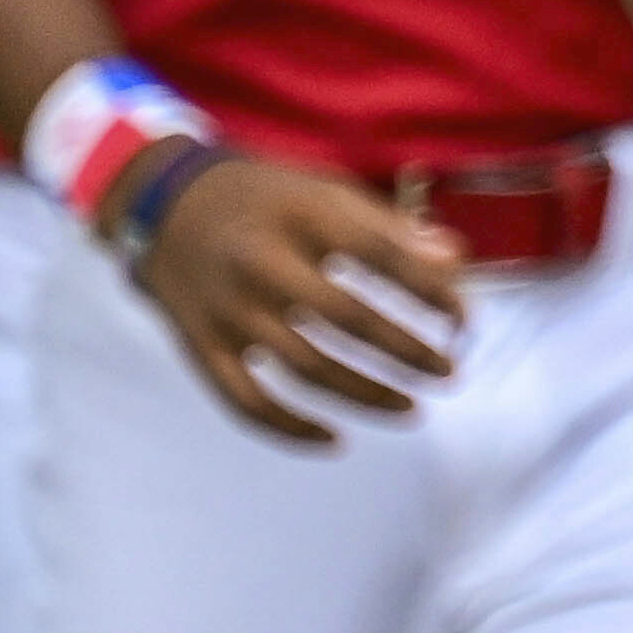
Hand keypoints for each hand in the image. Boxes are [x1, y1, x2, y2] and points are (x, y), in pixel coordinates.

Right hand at [136, 159, 468, 445]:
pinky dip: (292, 429)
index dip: (432, 291)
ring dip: (366, 395)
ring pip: (305, 368)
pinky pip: (247, 402)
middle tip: (450, 372)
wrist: (166, 205)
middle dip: (408, 352)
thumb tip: (455, 260)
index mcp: (300, 214)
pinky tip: (337, 440)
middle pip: (348, 318)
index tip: (466, 319)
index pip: (381, 255)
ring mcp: (228, 310)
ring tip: (414, 408)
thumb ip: (390, 226)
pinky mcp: (202, 346)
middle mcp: (261, 262)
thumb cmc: (270, 199)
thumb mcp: (326, 191)